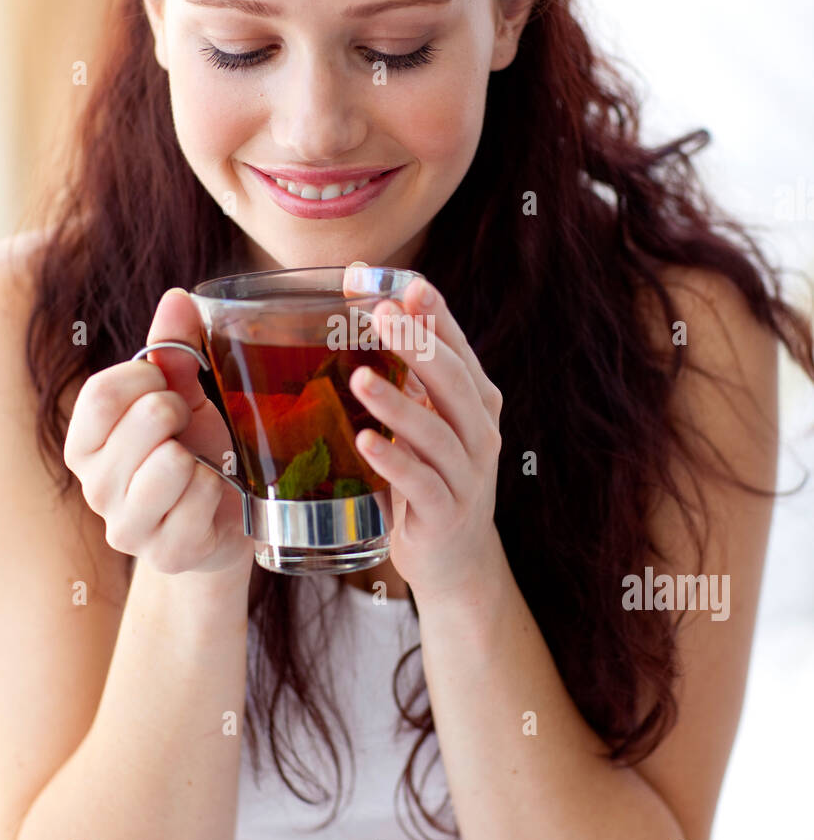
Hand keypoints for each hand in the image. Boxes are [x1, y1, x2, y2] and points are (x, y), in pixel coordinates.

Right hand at [64, 288, 253, 575]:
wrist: (230, 518)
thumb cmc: (201, 448)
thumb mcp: (186, 393)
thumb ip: (175, 346)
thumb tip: (179, 298)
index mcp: (87, 441)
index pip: (101, 394)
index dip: (145, 380)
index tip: (167, 386)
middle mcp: (95, 486)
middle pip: (141, 423)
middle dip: (180, 414)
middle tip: (187, 430)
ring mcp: (127, 526)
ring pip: (170, 465)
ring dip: (201, 457)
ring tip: (202, 466)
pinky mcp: (166, 554)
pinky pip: (199, 502)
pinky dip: (218, 491)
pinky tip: (214, 496)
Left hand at [347, 275, 502, 595]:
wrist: (454, 557)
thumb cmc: (431, 474)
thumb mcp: (426, 418)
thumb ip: (408, 369)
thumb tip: (373, 300)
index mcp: (477, 401)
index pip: (459, 348)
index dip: (434, 314)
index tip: (405, 282)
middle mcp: (480, 433)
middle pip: (454, 382)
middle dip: (417, 345)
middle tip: (378, 314)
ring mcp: (467, 476)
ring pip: (437, 433)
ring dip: (397, 404)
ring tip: (360, 378)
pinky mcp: (446, 514)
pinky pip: (422, 483)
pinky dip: (394, 461)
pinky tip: (365, 442)